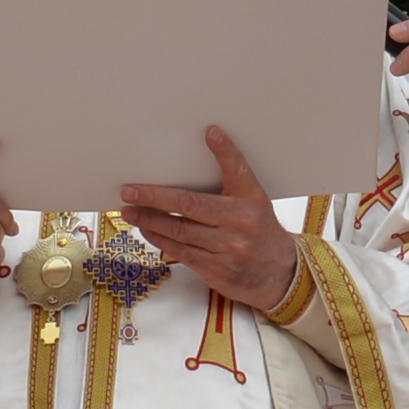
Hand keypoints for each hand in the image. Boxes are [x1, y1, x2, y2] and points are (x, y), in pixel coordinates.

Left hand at [117, 125, 305, 312]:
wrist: (279, 275)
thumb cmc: (261, 232)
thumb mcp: (255, 202)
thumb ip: (232, 181)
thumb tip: (201, 152)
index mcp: (252, 201)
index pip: (238, 171)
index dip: (226, 151)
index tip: (212, 133)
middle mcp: (240, 223)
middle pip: (190, 205)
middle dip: (155, 196)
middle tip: (130, 190)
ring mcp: (227, 248)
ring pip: (179, 230)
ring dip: (150, 219)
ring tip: (130, 210)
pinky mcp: (215, 269)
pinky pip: (180, 251)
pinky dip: (159, 239)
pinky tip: (146, 230)